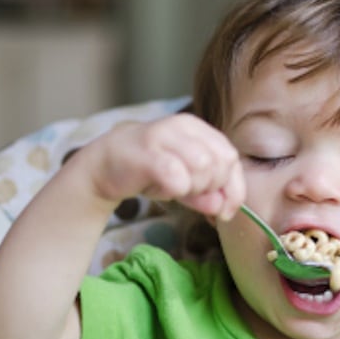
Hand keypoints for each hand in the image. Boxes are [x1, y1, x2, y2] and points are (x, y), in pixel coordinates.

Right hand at [83, 113, 244, 219]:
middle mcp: (184, 126)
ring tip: (177, 189)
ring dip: (195, 188)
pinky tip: (165, 189)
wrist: (105, 164)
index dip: (234, 189)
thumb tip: (224, 210)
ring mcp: (164, 136)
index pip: (232, 158)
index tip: (225, 211)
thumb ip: (209, 195)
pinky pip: (177, 176)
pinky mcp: (146, 152)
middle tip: (192, 195)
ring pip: (204, 166)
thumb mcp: (187, 184)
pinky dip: (178, 189)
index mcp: (199, 129)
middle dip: (213, 188)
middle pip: (221, 162)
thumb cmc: (152, 172)